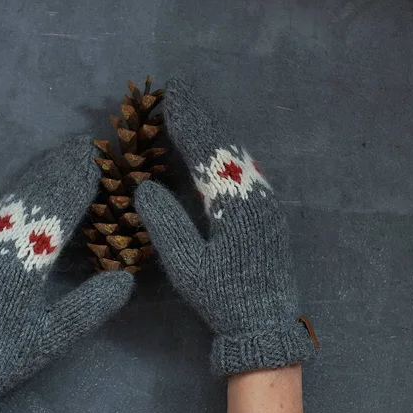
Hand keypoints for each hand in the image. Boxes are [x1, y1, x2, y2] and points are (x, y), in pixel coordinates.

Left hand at [0, 136, 133, 412]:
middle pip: (40, 195)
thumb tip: (126, 278)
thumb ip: (89, 307)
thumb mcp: (53, 336)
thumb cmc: (8, 352)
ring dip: (44, 170)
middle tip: (87, 146)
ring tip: (66, 153)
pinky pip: (3, 204)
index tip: (99, 163)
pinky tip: (33, 177)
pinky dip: (23, 185)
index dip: (80, 185)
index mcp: (27, 262)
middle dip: (65, 168)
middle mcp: (7, 242)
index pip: (59, 211)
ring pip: (20, 194)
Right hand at [135, 79, 316, 374]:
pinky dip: (225, 148)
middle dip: (199, 116)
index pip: (206, 152)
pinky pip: (246, 165)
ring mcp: (265, 199)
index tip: (168, 97)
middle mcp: (254, 193)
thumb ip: (166, 224)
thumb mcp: (187, 266)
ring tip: (190, 111)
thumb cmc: (223, 297)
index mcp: (234, 204)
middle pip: (224, 144)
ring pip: (238, 152)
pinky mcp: (268, 207)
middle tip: (177, 91)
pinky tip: (215, 145)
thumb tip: (144, 187)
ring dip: (213, 130)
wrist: (266, 322)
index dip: (186, 123)